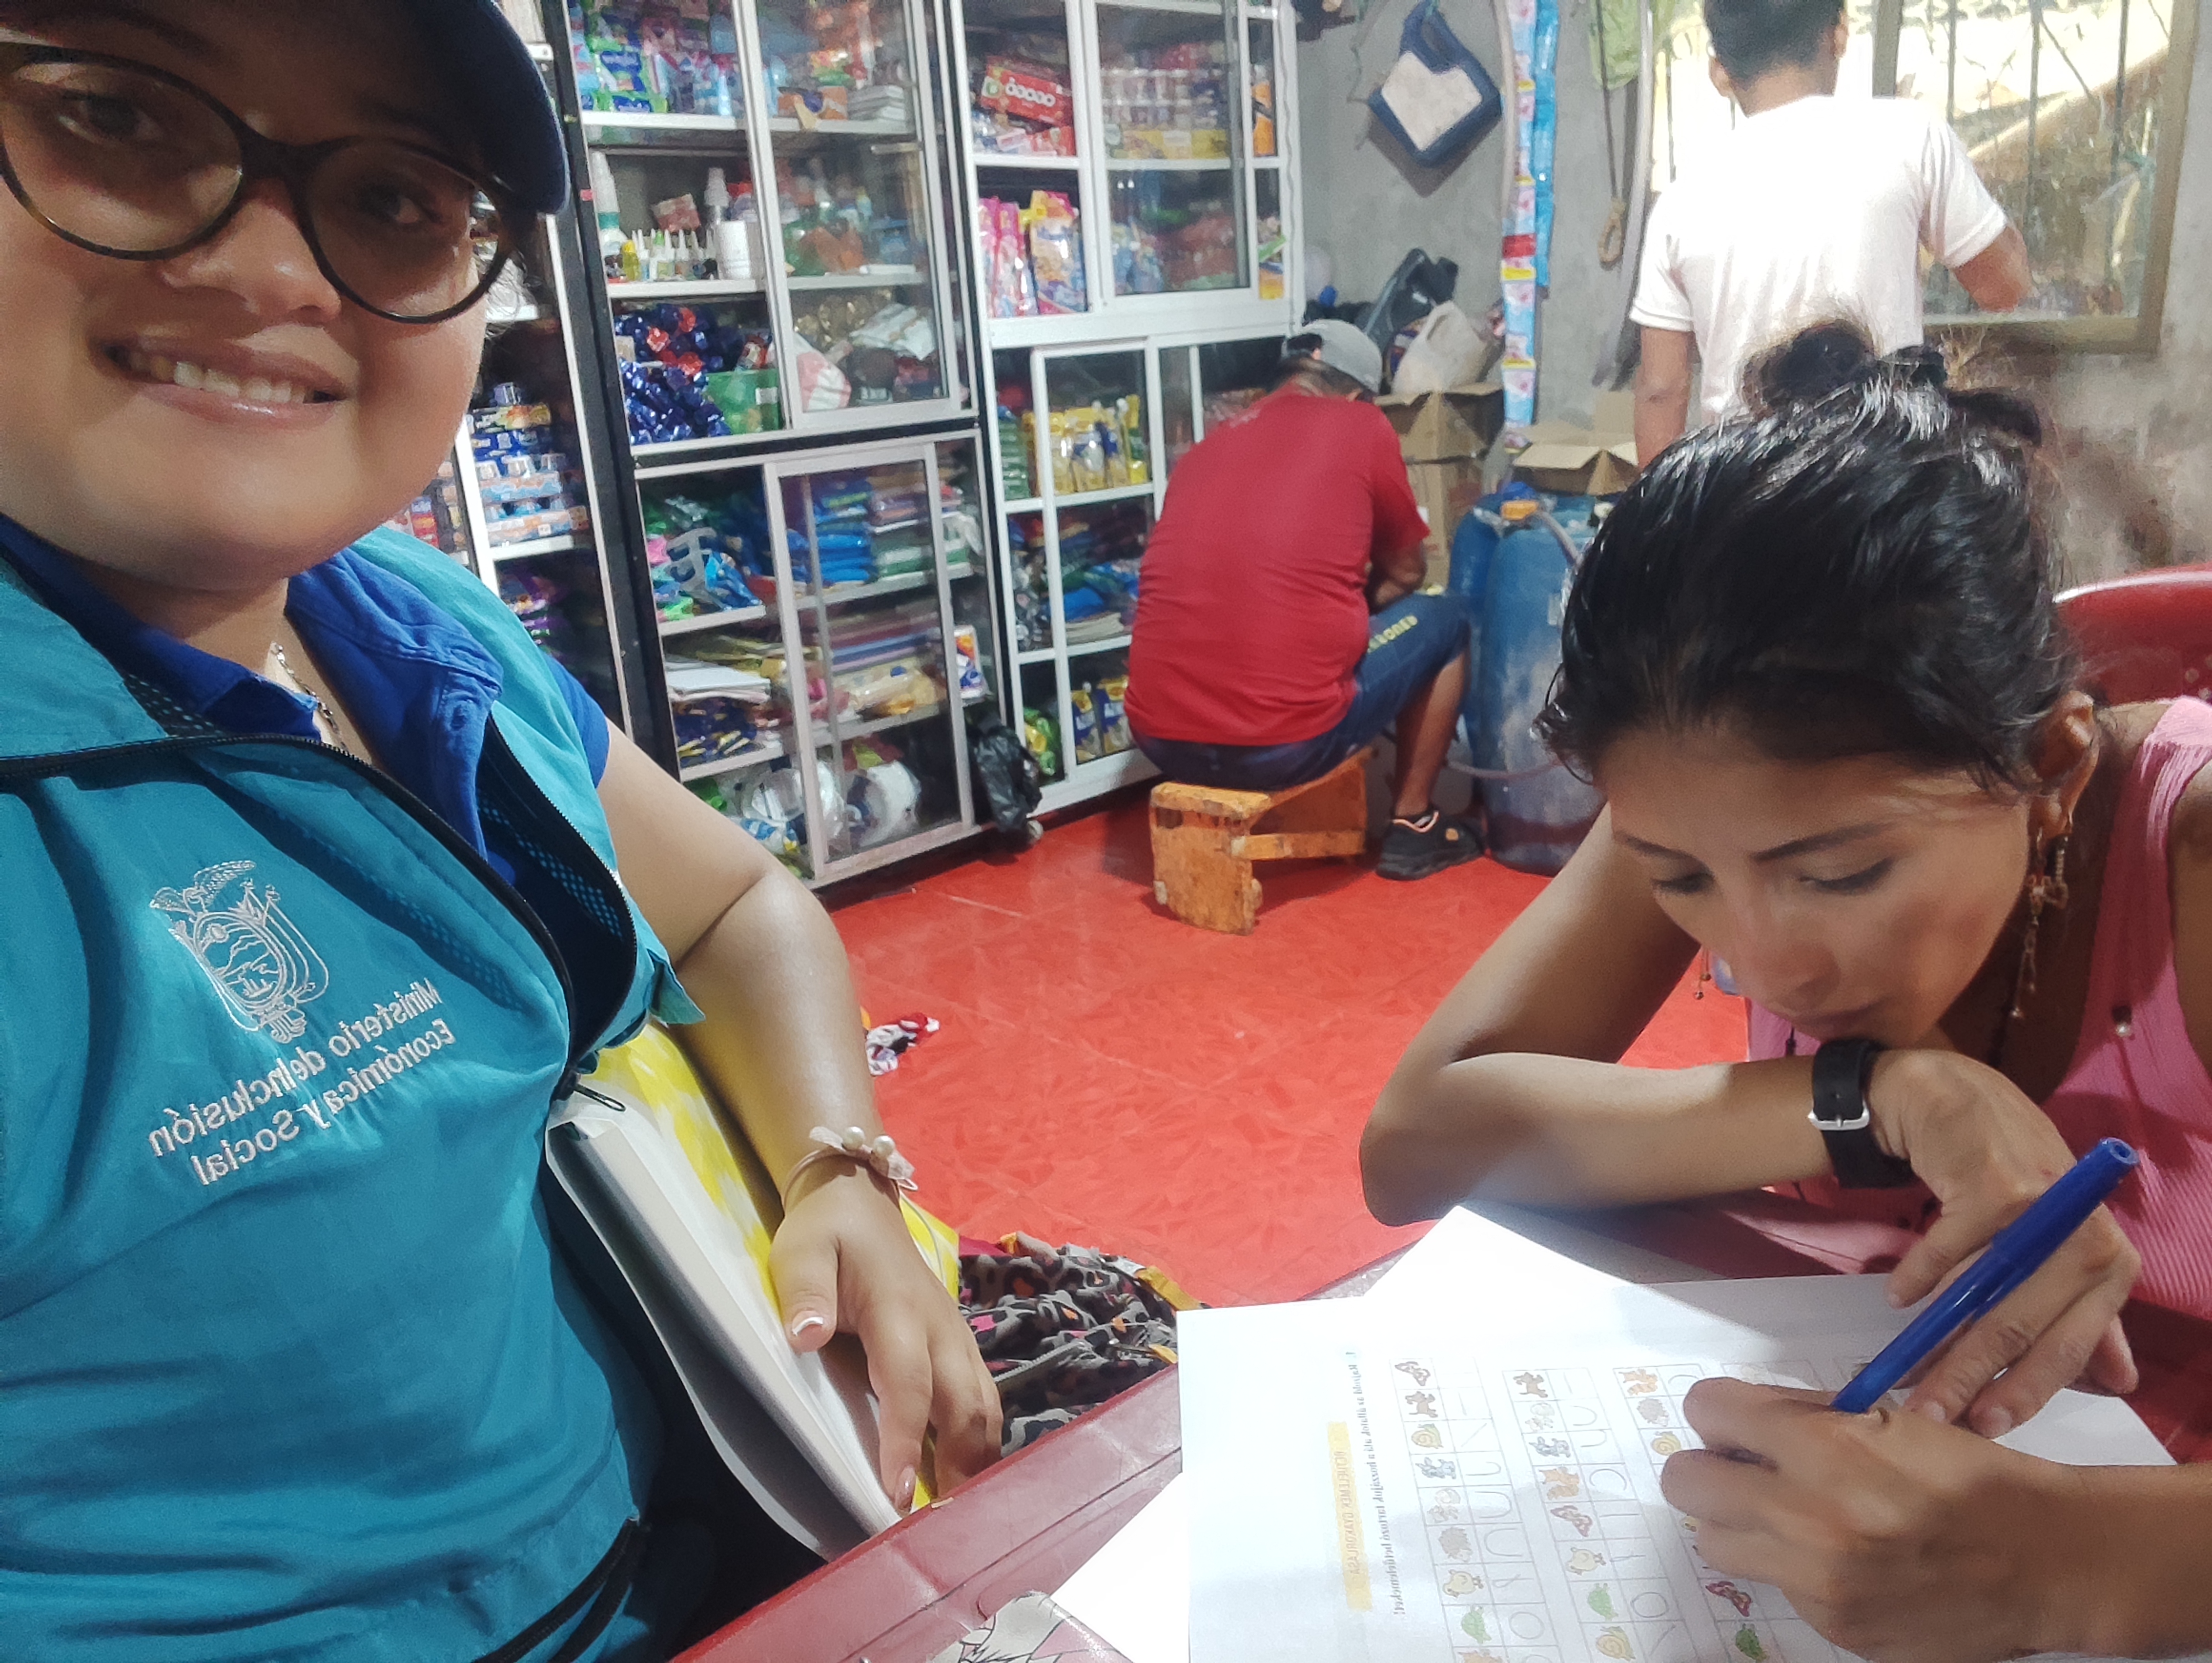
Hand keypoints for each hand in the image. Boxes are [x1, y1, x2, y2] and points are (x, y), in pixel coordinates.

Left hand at [769, 1166, 1000, 1507]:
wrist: (861, 1202)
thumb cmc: (827, 1233)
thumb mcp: (802, 1250)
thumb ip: (805, 1292)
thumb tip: (805, 1336)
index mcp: (900, 1310)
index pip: (909, 1383)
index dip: (906, 1438)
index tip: (899, 1494)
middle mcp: (941, 1328)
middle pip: (966, 1405)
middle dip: (960, 1466)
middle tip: (942, 1529)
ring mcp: (957, 1337)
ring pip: (985, 1407)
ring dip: (978, 1460)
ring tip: (963, 1516)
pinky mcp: (960, 1347)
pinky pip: (982, 1399)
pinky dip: (981, 1442)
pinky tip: (967, 1478)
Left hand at [1661, 1378, 2088, 1662]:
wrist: (2045, 1561)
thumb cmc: (1970, 1476)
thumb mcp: (1890, 1418)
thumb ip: (1806, 1414)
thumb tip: (1740, 1419)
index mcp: (1825, 1450)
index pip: (1708, 1410)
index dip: (1720, 1412)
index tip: (1736, 1422)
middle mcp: (1810, 1519)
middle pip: (1686, 1483)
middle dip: (1709, 1468)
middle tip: (1745, 1469)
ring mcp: (1819, 1583)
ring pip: (1716, 1543)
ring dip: (1741, 1524)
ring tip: (1791, 1516)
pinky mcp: (1836, 1628)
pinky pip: (1778, 1588)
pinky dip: (1796, 1569)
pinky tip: (1846, 1560)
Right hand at [1867, 1046, 2139, 1433]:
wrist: (1957, 1096)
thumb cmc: (2012, 1176)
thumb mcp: (2059, 1244)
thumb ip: (2088, 1310)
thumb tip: (2122, 1380)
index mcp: (2110, 1261)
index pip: (2072, 1344)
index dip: (2028, 1390)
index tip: (1988, 1426)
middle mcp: (2087, 1235)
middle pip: (2023, 1326)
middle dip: (1971, 1378)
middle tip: (1931, 1415)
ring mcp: (2043, 1209)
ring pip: (1983, 1294)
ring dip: (1938, 1337)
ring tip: (1905, 1368)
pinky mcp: (1995, 1184)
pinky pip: (1947, 1247)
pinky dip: (1919, 1274)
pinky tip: (1899, 1294)